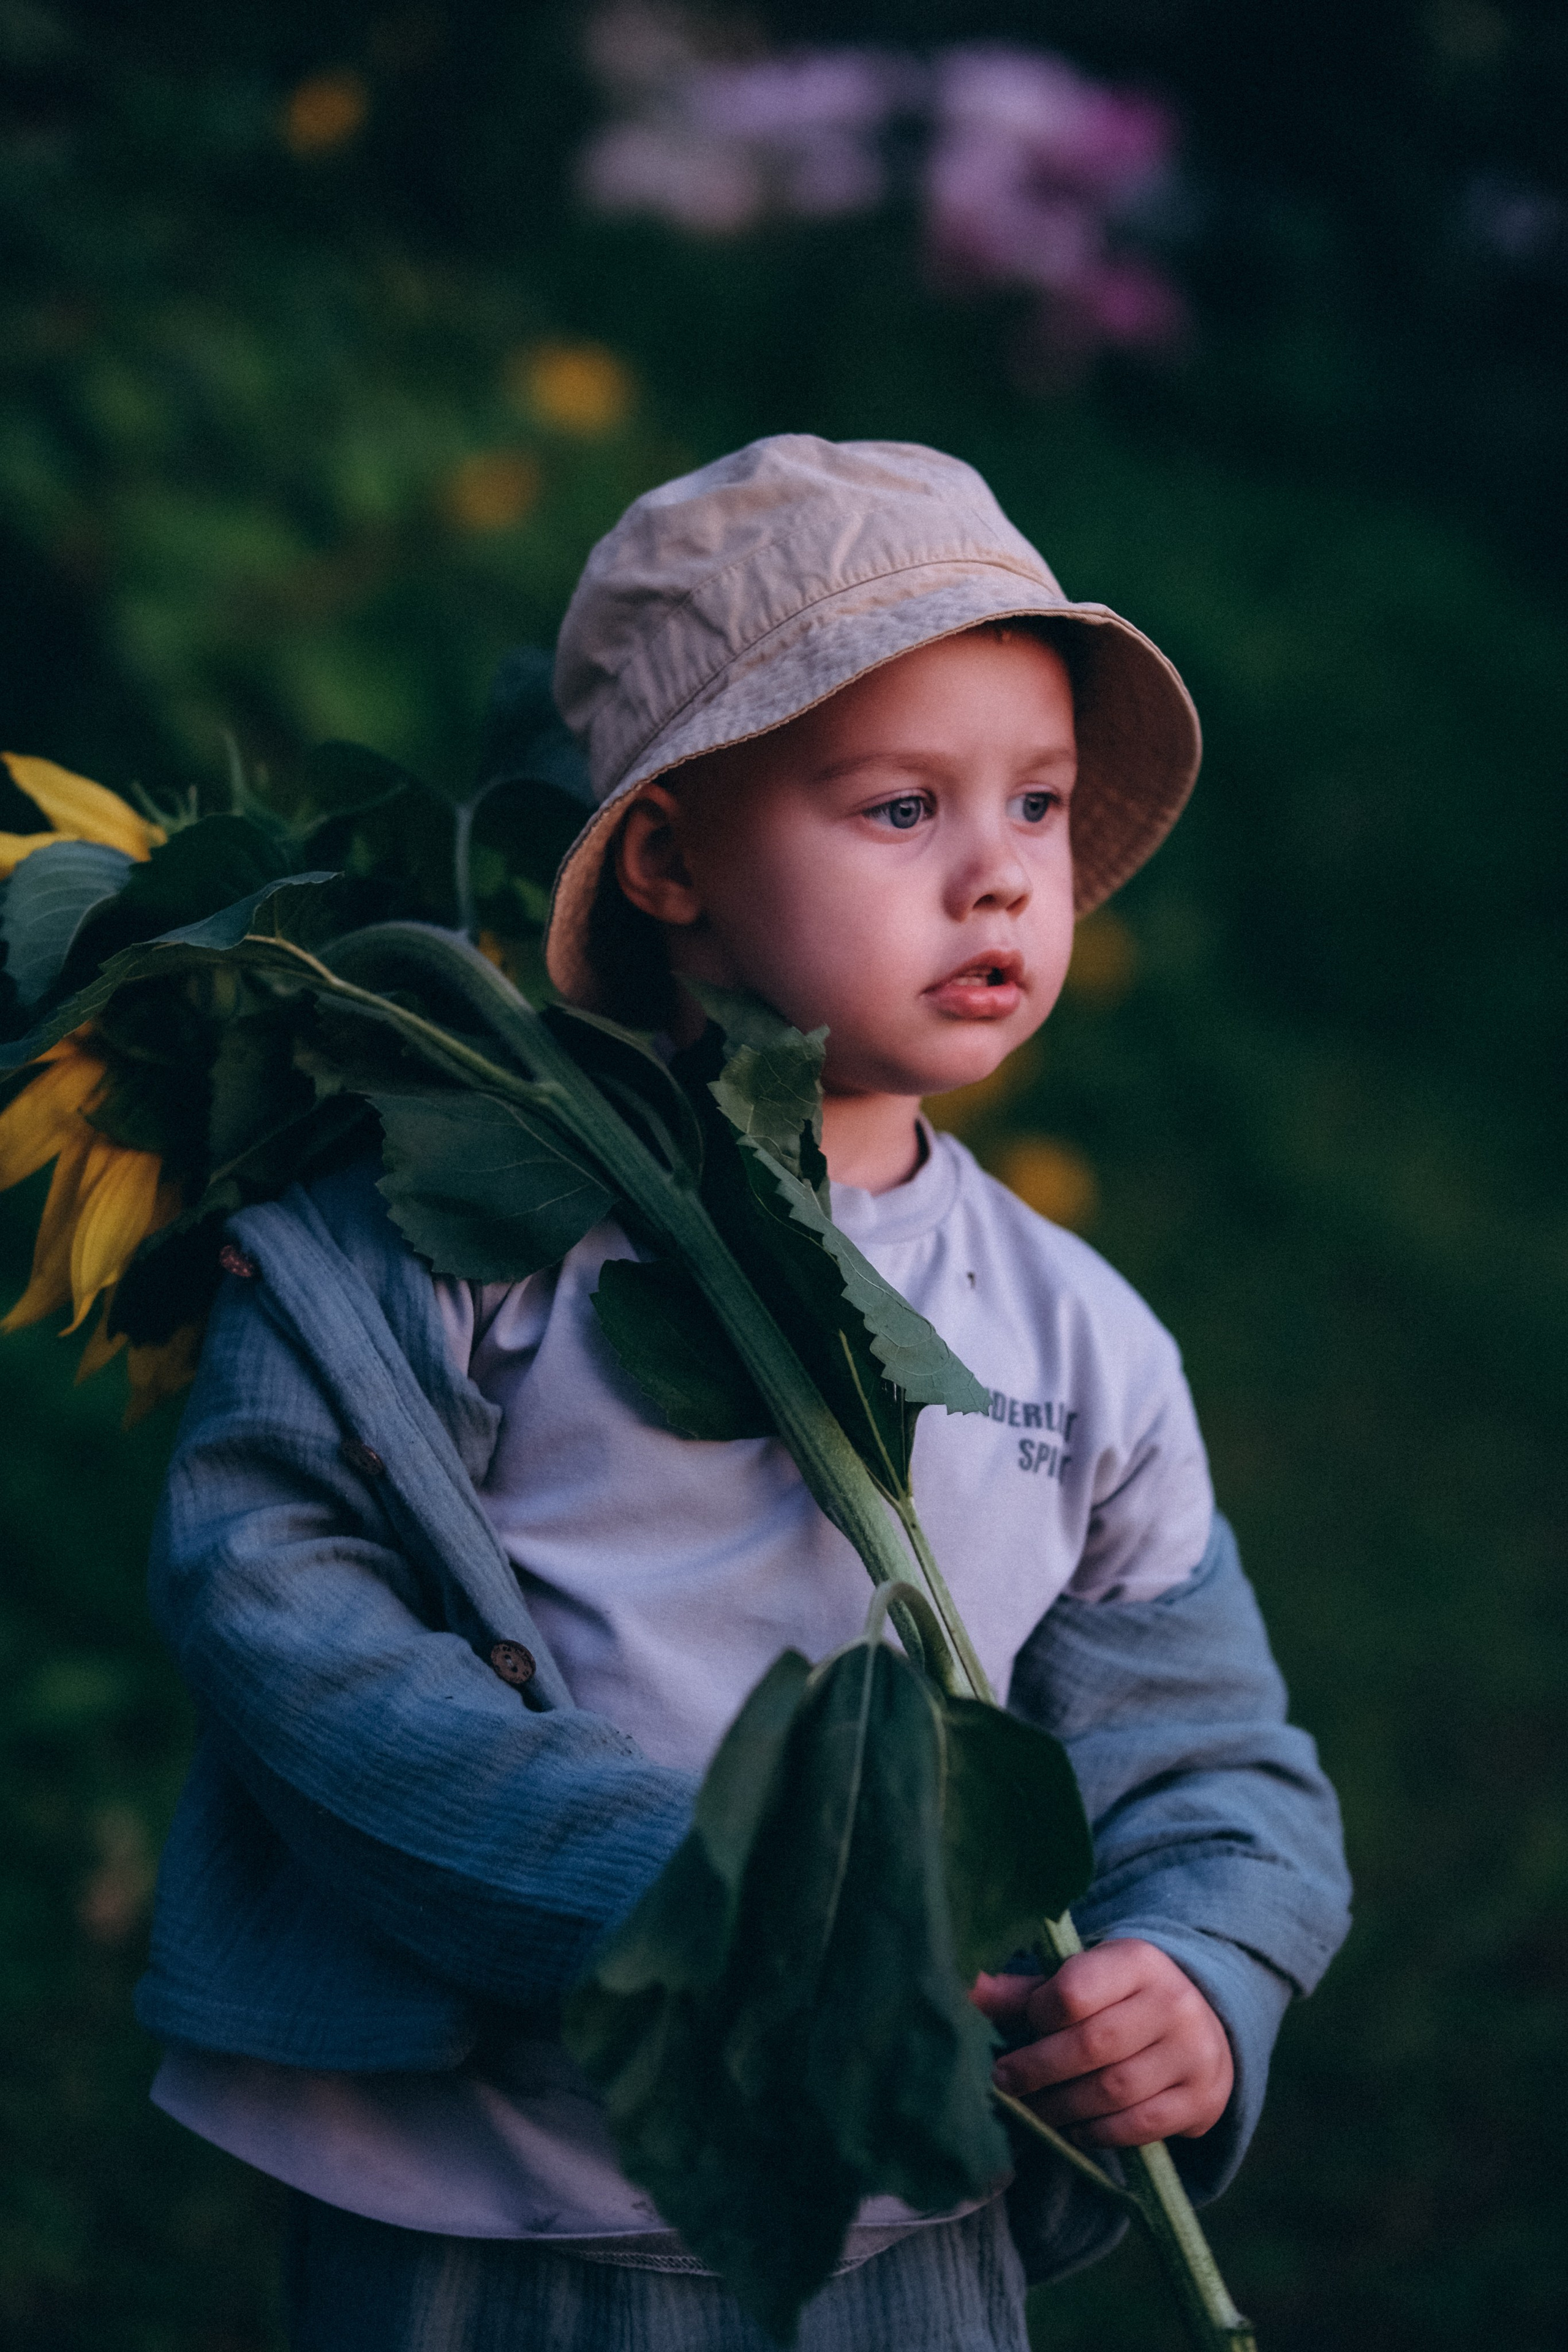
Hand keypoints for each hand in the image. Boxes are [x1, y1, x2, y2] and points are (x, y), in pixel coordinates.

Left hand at [970, 1939, 1233, 2147]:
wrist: (1203, 2030)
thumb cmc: (1121, 2002)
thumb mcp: (1082, 1980)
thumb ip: (1026, 1992)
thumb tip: (966, 1989)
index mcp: (1137, 1960)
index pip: (1074, 1992)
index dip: (1038, 2015)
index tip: (1025, 2027)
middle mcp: (1172, 2002)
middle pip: (1091, 2045)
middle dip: (1037, 2070)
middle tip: (1004, 2081)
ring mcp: (1193, 2053)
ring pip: (1114, 2090)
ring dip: (1062, 2107)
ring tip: (1034, 2108)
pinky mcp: (1201, 2099)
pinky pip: (1140, 2126)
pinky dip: (1099, 2132)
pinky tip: (1076, 2128)